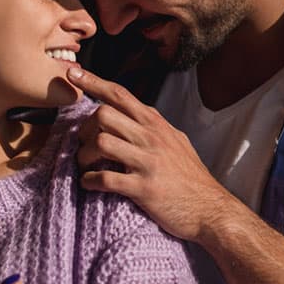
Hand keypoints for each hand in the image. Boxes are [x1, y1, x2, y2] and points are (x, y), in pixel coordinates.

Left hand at [67, 67, 232, 241]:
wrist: (210, 209)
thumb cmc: (190, 176)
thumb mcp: (176, 141)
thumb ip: (154, 126)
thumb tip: (137, 112)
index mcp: (155, 124)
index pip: (120, 94)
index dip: (94, 82)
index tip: (73, 74)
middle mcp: (151, 137)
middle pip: (104, 114)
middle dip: (85, 128)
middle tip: (83, 144)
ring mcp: (148, 162)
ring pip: (102, 143)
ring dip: (84, 156)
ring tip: (85, 166)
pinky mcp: (143, 188)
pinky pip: (106, 179)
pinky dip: (90, 181)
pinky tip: (89, 184)